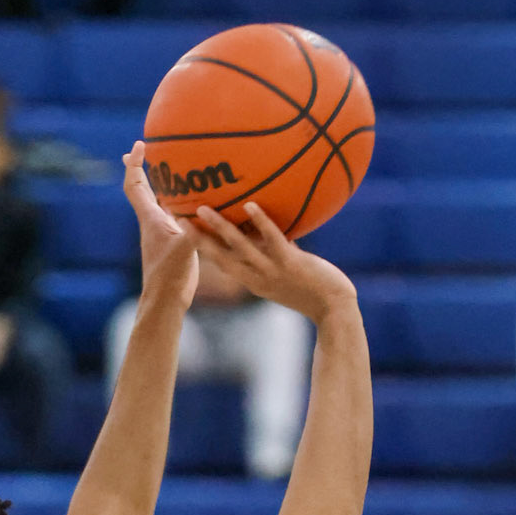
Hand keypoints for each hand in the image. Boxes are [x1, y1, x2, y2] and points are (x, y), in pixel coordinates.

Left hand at [124, 143, 197, 311]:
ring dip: (159, 184)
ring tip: (168, 169)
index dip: (134, 164)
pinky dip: (177, 202)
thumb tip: (203, 216)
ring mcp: (161, 232)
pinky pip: (172, 214)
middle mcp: (153, 221)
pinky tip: (190, 201)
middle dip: (140, 168)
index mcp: (151, 218)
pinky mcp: (172, 241)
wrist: (165, 301)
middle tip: (140, 150)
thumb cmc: (170, 277)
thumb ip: (193, 233)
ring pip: (157, 201)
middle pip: (141, 188)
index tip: (139, 146)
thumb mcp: (185, 251)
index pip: (135, 185)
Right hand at [194, 200, 355, 325]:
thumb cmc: (314, 293)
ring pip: (240, 246)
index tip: (187, 233)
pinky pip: (272, 239)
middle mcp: (256, 278)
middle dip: (199, 239)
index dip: (203, 248)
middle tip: (180, 220)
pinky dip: (260, 221)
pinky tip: (250, 205)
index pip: (221, 263)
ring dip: (220, 227)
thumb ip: (273, 258)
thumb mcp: (285, 278)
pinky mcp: (290, 263)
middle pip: (220, 256)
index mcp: (253, 282)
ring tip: (203, 209)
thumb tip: (267, 234)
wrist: (334, 309)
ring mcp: (272, 271)